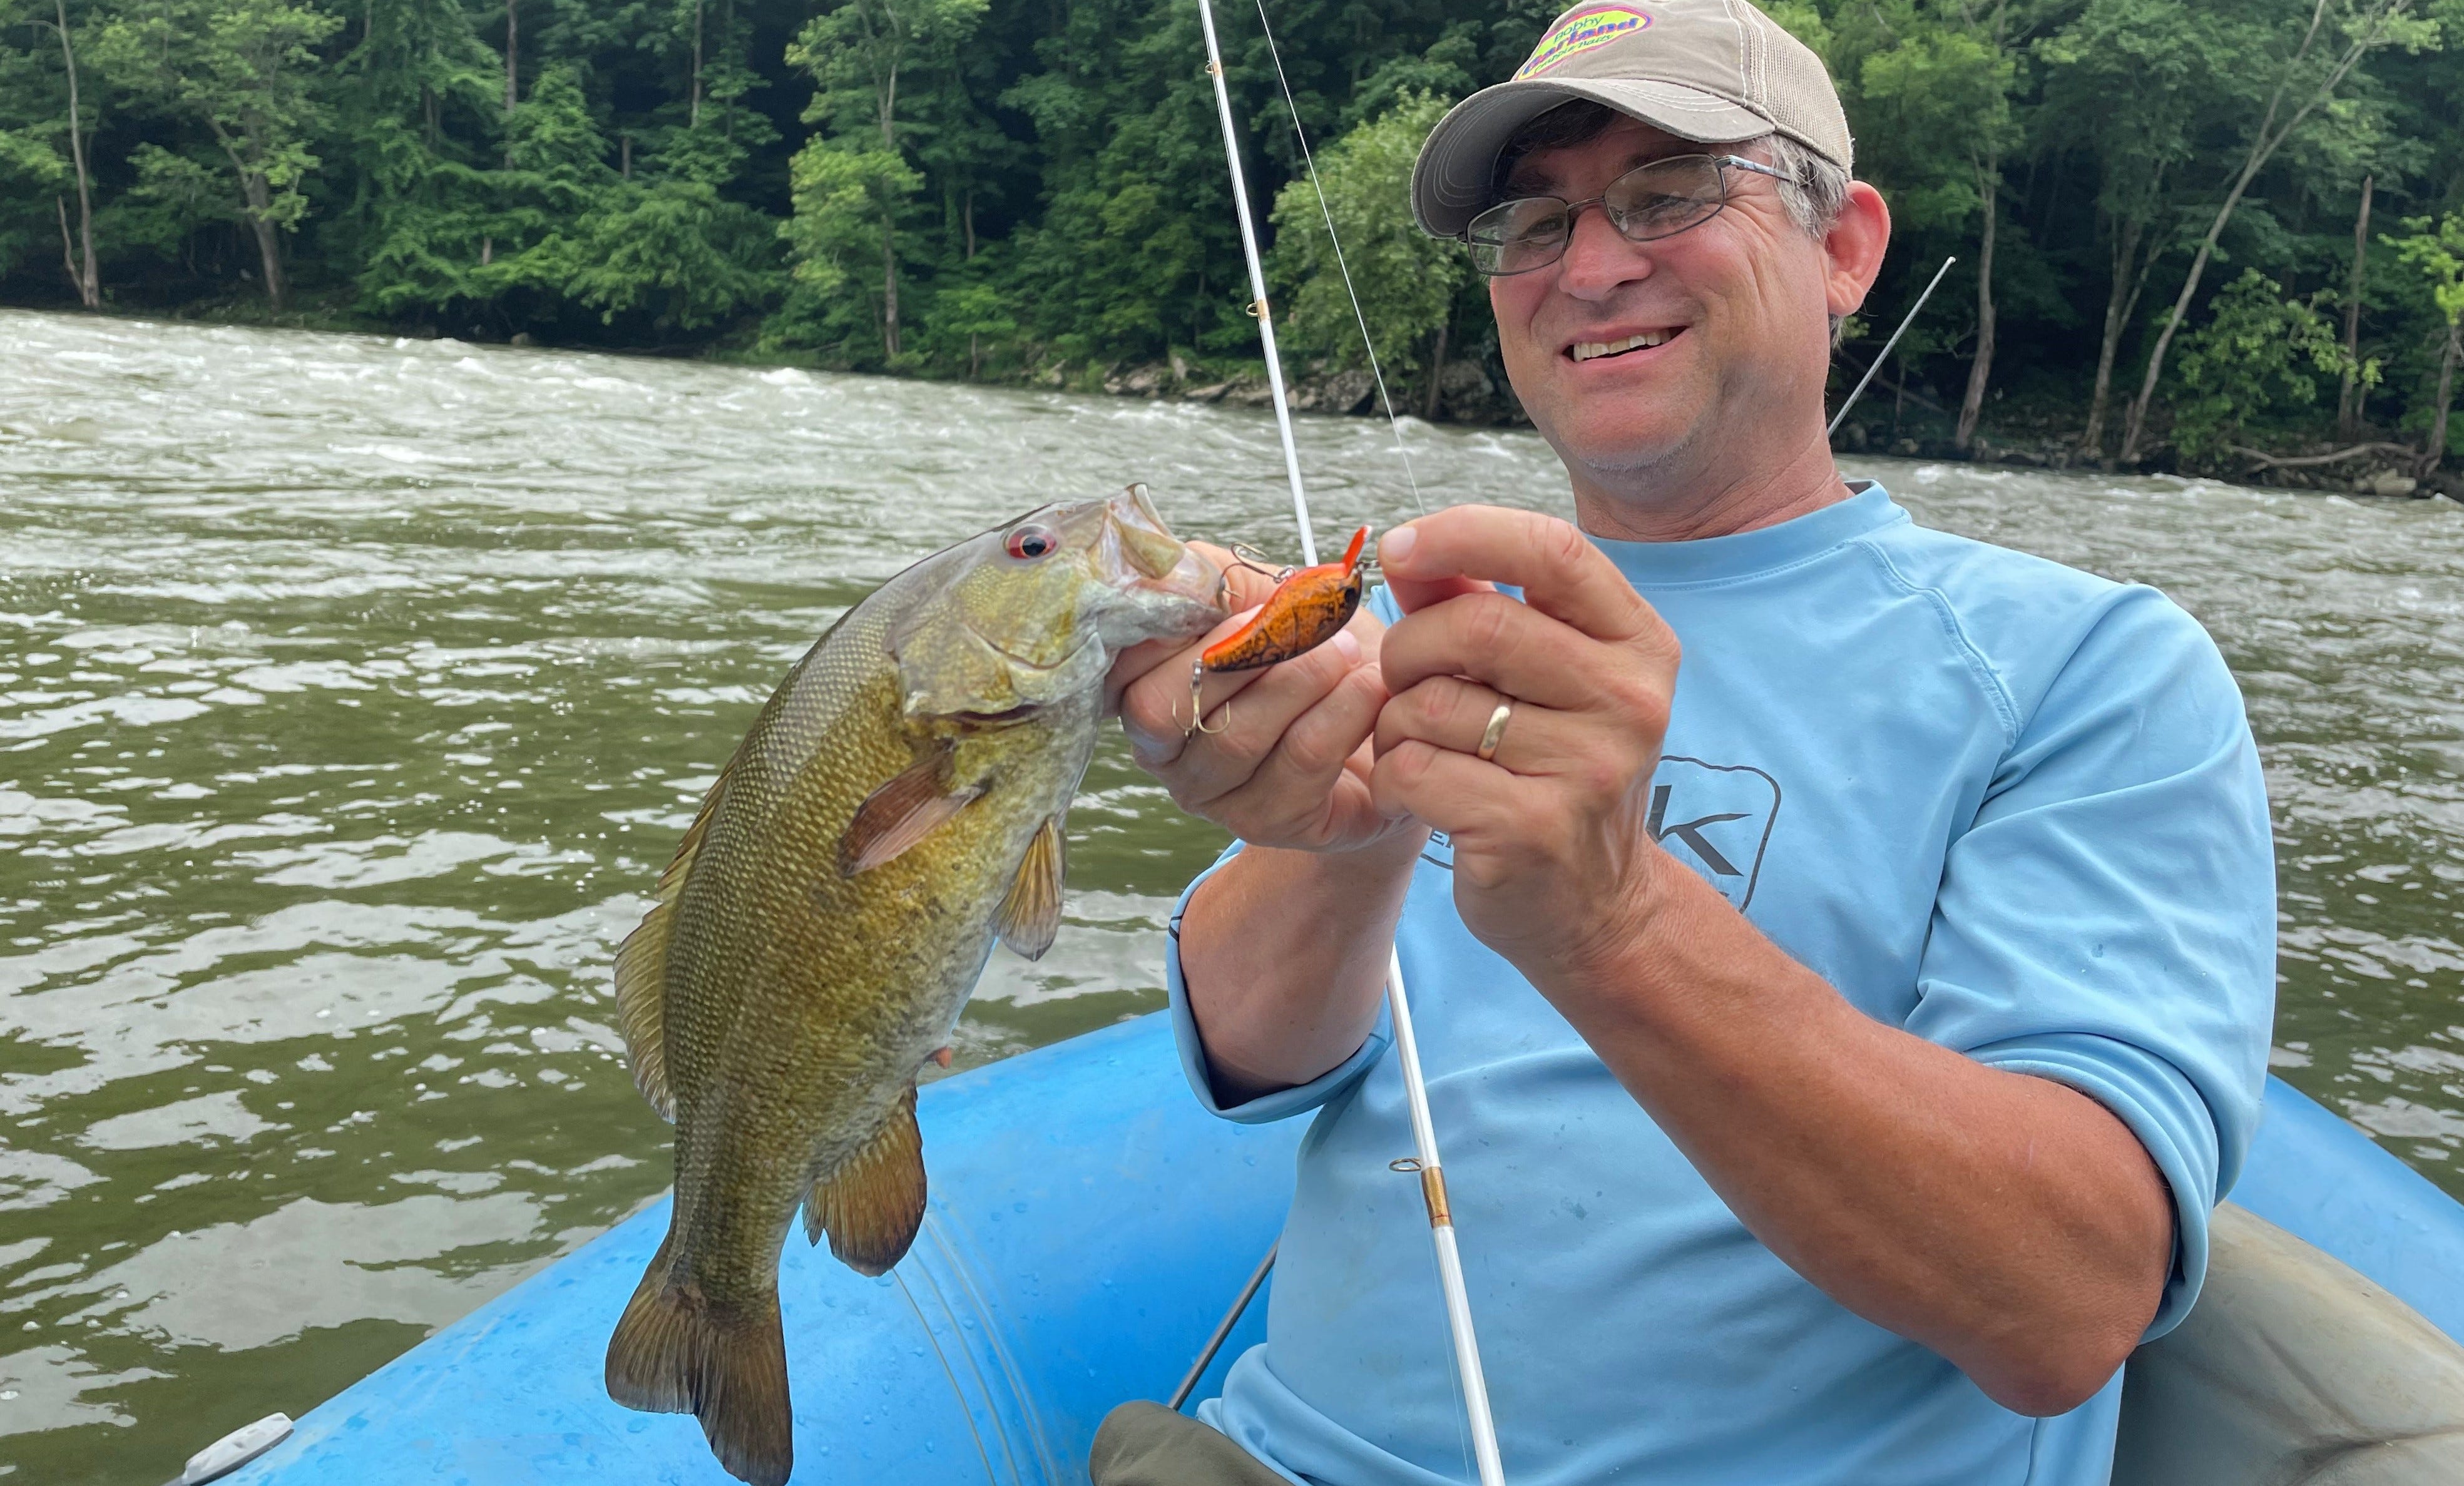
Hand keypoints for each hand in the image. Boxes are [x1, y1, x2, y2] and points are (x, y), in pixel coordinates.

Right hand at [1109, 541, 1407, 852]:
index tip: (1233, 595)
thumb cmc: (1317, 651)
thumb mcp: (1264, 594)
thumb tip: (1164, 564)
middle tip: (1302, 621)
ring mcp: (1212, 797)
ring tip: (1347, 651)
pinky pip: (1299, 762)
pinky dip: (1341, 712)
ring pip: (1233, 737)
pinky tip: (1369, 687)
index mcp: (1145, 688)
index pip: (1116, 665)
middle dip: (1233, 654)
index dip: (1165, 625)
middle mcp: (1164, 753)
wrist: (1395, 720)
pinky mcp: (1271, 823)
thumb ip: (1212, 576)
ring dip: (1299, 680)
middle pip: (1158, 709)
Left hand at [1370, 506, 1681, 981]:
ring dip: (1395, 723)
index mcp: (1638, 644)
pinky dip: (1393, 778)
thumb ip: (1478, 605)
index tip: (1399, 546)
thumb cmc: (1554, 773)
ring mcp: (1588, 768)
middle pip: (1477, 625)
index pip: (1552, 549)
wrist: (1596, 908)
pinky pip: (1414, 769)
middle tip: (1402, 680)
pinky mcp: (1533, 829)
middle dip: (1410, 646)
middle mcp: (1629, 700)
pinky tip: (1420, 795)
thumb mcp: (1541, 679)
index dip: (1464, 534)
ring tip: (1422, 749)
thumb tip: (1406, 550)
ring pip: (1432, 703)